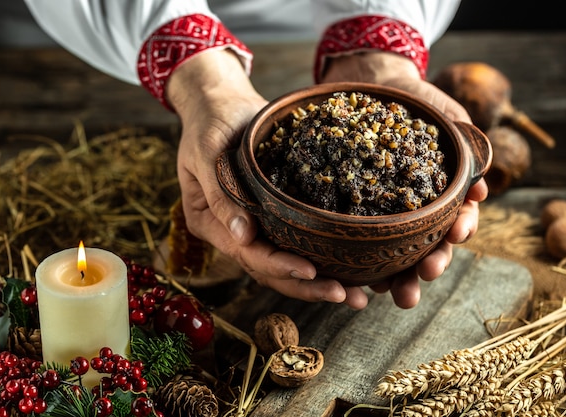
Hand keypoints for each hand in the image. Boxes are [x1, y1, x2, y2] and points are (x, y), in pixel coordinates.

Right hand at [166, 49, 370, 309]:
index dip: (279, 265)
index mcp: (210, 223)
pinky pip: (295, 242)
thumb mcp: (206, 152)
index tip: (312, 271)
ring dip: (319, 282)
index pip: (248, 254)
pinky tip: (350, 269)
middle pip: (270, 270)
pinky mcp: (272, 215)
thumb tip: (243, 237)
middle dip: (308, 286)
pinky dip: (321, 256)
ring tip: (358, 294)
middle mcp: (232, 232)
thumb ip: (221, 195)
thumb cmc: (209, 121)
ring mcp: (252, 226)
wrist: (220, 102)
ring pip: (285, 264)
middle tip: (349, 296)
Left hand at [321, 52, 488, 308]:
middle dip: (432, 263)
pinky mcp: (355, 213)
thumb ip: (466, 147)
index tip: (458, 232)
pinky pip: (358, 241)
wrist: (371, 83)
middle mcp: (416, 210)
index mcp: (443, 193)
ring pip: (395, 253)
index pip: (458, 218)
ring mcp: (385, 214)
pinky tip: (358, 279)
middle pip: (429, 245)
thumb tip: (482, 187)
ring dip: (398, 276)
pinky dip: (360, 263)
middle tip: (426, 274)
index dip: (461, 228)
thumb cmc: (416, 100)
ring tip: (395, 294)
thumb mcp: (445, 116)